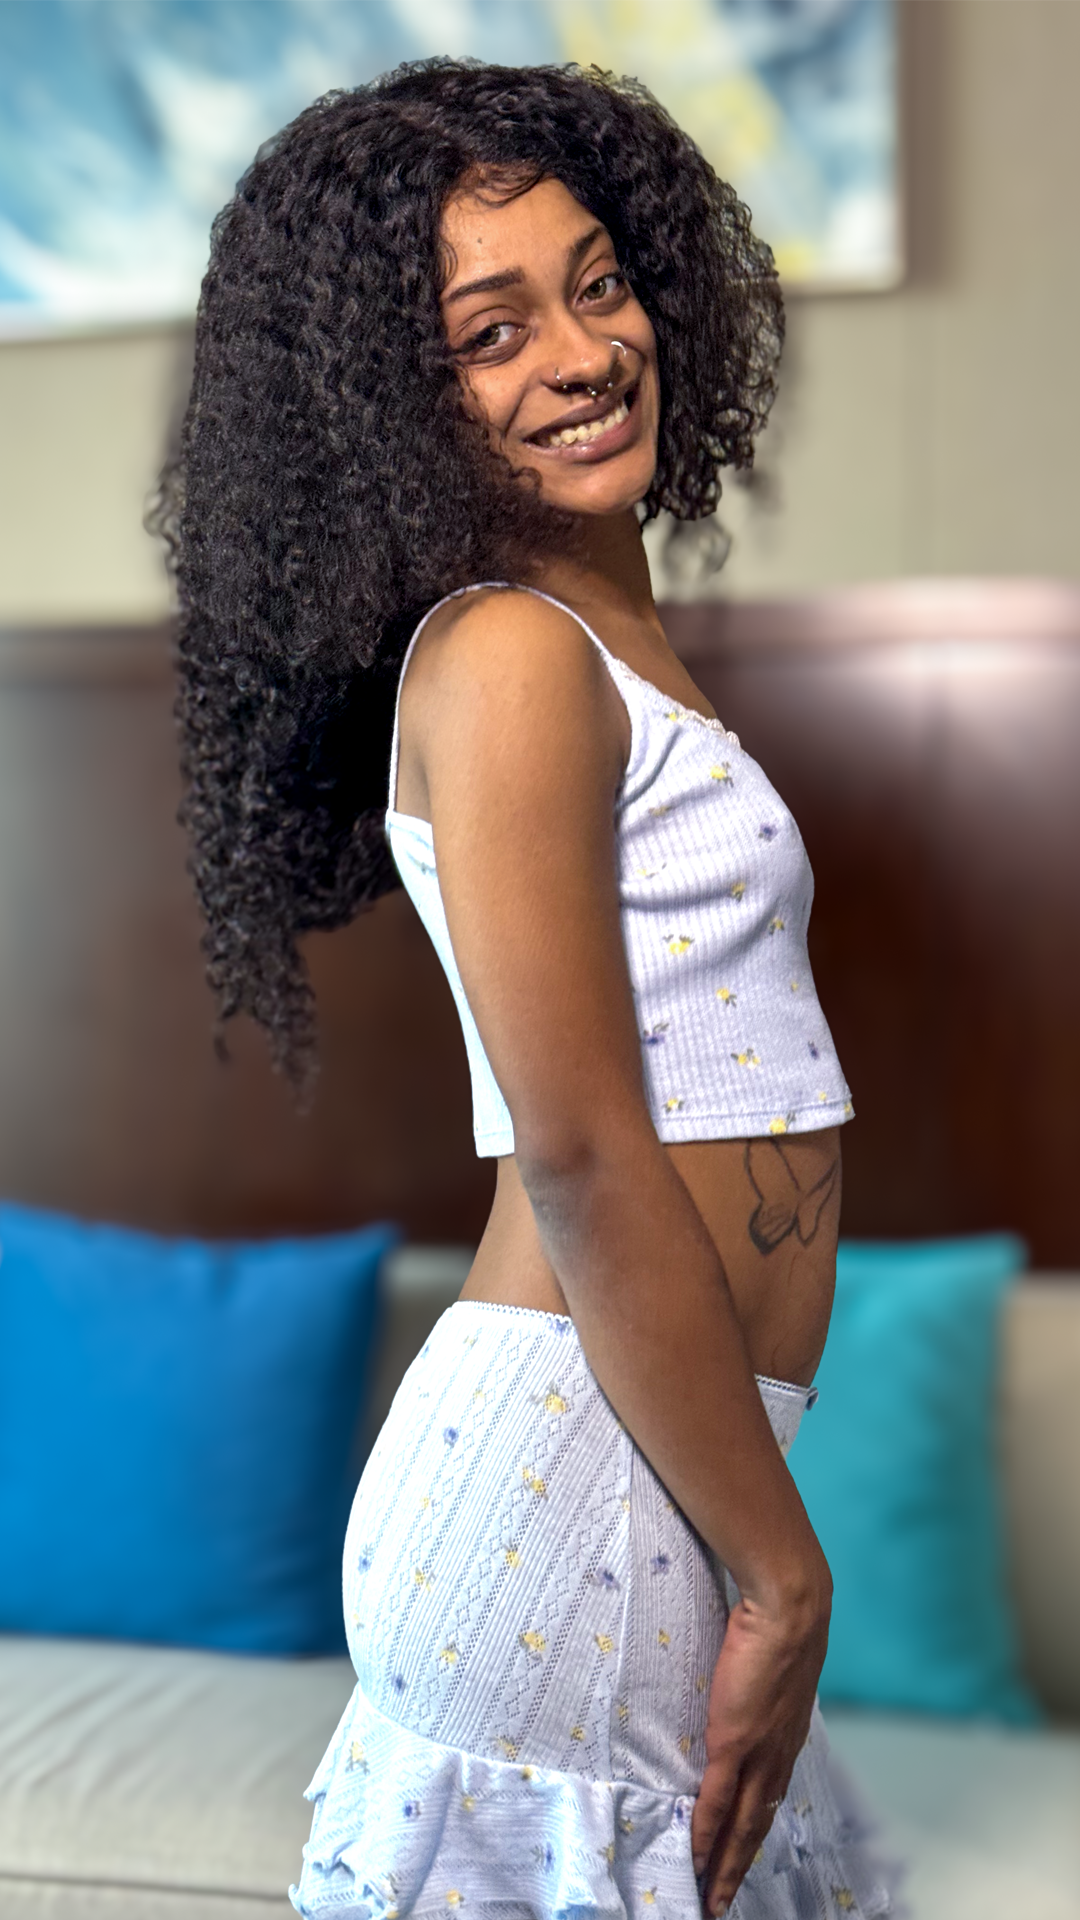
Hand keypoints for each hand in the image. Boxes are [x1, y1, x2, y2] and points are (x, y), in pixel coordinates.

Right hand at [690, 1583, 829, 1915]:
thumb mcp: (774, 1663)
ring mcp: (758, 1751)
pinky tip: (695, 1857)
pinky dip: (706, 1833)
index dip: (754, 1829)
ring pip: (741, 1823)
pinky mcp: (735, 1741)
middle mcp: (778, 1753)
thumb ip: (761, 1685)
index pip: (769, 1795)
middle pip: (757, 1823)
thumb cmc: (780, 1618)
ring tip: (709, 1896)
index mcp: (788, 1736)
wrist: (790, 1604)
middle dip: (738, 1864)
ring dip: (724, 1863)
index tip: (741, 1855)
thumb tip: (746, 1685)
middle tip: (721, 1899)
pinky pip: (717, 1800)